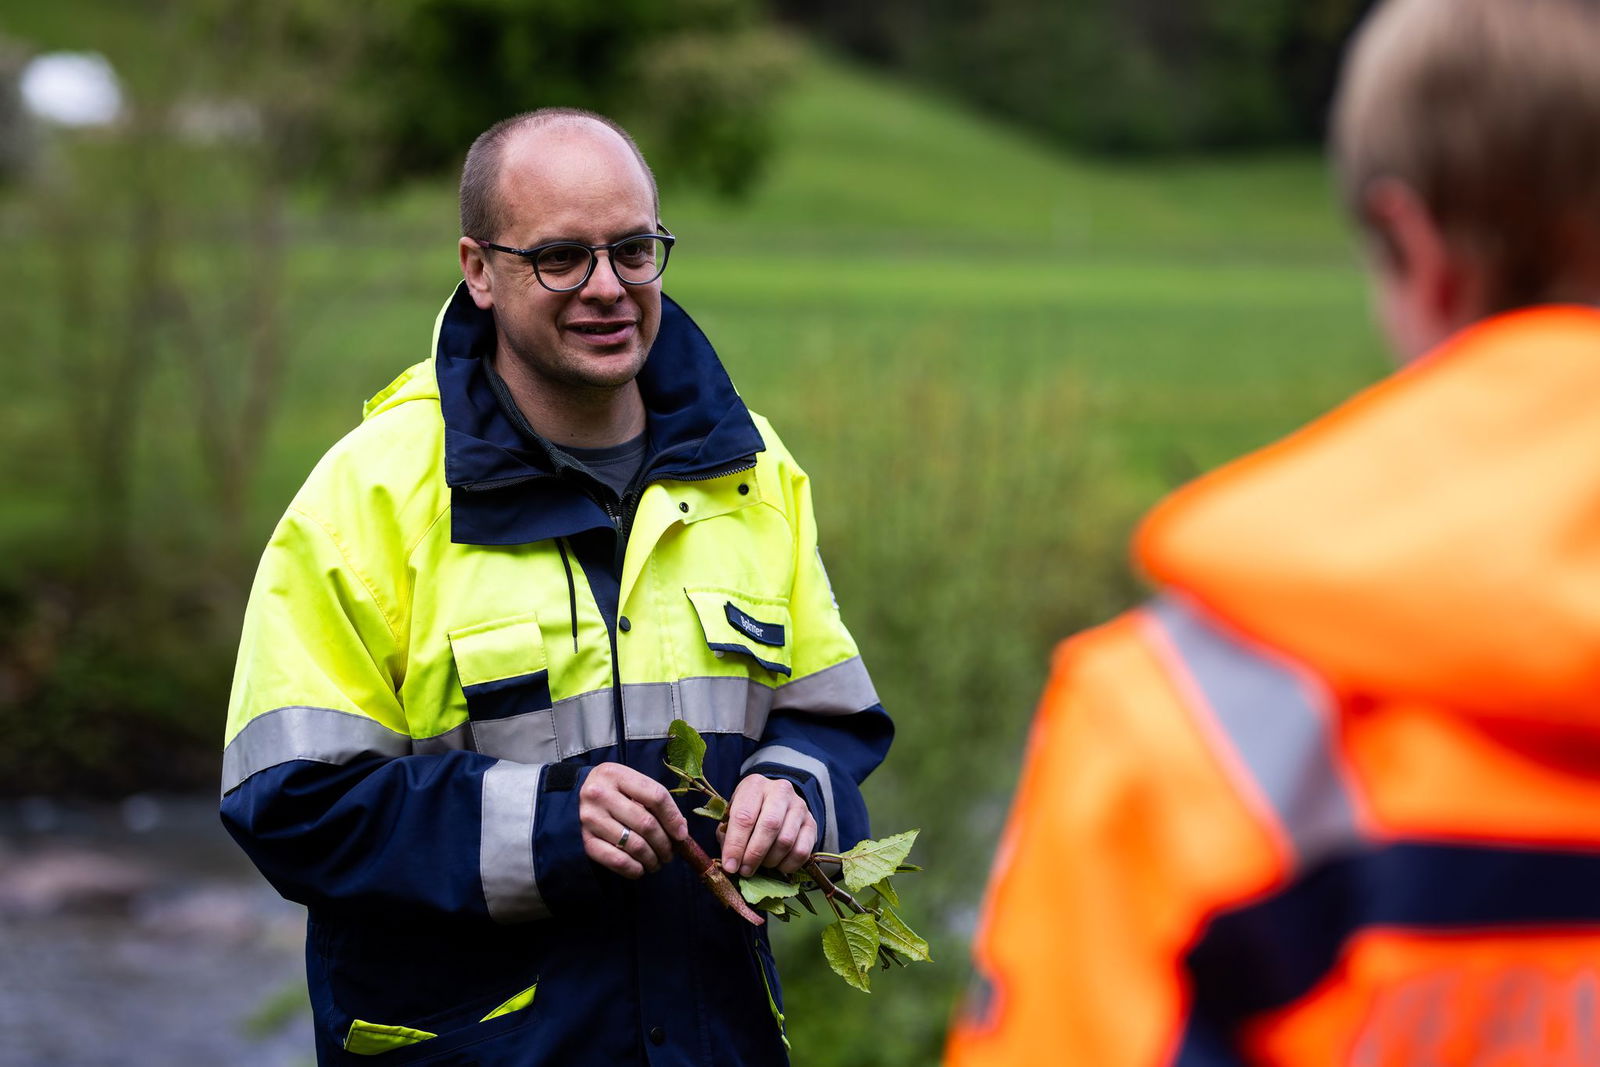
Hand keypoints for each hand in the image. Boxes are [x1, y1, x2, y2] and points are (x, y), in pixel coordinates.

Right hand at [580, 762, 687, 878]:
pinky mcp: (585, 840)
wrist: (574, 796)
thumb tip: (680, 830)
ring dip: (652, 859)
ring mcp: (590, 819)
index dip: (674, 818)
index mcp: (616, 775)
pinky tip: (640, 868)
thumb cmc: (612, 790)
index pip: (656, 796)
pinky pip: (617, 860)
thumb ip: (654, 800)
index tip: (682, 835)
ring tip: (657, 862)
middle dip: (665, 844)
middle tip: (670, 853)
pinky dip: (634, 869)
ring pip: (634, 845)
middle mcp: (600, 794)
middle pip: (646, 824)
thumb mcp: (630, 784)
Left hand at [719, 775, 816, 877]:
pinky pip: (802, 851)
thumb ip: (727, 836)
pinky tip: (777, 865)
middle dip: (754, 854)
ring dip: (770, 861)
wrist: (775, 802)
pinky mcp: (812, 823)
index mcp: (755, 784)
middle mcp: (780, 790)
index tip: (730, 866)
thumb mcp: (731, 816)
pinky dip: (787, 865)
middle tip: (745, 871)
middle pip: (769, 826)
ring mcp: (799, 806)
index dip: (736, 845)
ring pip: (786, 840)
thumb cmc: (748, 812)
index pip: (744, 816)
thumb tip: (731, 864)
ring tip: (760, 866)